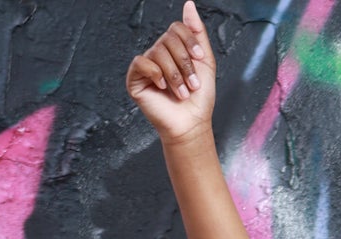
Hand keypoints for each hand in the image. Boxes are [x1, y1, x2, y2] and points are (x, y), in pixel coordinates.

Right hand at [126, 0, 216, 142]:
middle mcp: (159, 54)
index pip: (177, 28)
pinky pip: (141, 63)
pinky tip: (162, 86)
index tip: (199, 59)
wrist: (191, 124)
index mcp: (174, 48)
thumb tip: (189, 4)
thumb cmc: (199, 99)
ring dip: (174, 74)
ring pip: (158, 52)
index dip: (189, 41)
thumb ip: (197, 32)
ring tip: (182, 92)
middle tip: (192, 84)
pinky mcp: (135, 79)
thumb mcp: (205, 61)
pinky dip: (155, 73)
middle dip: (184, 63)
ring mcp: (146, 66)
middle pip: (168, 39)